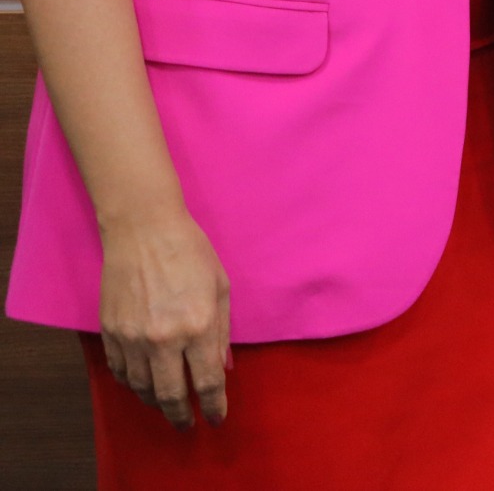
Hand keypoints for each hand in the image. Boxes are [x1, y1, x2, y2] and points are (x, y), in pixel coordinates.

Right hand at [98, 208, 229, 427]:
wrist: (143, 231)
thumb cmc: (191, 254)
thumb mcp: (221, 289)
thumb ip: (220, 332)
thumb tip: (219, 367)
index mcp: (198, 327)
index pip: (206, 382)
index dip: (213, 405)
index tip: (216, 417)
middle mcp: (163, 338)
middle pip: (170, 395)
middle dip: (180, 416)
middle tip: (186, 424)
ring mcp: (132, 337)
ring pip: (141, 388)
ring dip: (155, 402)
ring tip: (167, 405)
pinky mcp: (110, 332)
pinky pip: (119, 371)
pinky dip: (132, 384)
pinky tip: (142, 384)